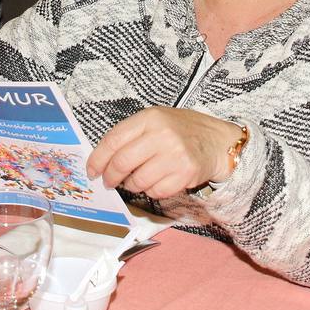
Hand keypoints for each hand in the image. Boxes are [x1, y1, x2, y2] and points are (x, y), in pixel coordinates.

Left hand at [87, 107, 243, 199]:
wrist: (217, 141)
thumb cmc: (182, 131)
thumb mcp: (157, 121)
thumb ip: (131, 135)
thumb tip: (102, 160)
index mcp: (151, 117)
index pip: (114, 139)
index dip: (98, 158)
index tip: (92, 170)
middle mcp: (162, 135)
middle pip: (122, 162)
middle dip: (111, 177)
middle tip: (109, 182)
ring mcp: (175, 155)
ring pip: (138, 181)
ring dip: (132, 185)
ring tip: (138, 179)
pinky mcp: (185, 174)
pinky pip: (156, 192)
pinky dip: (152, 191)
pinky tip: (158, 181)